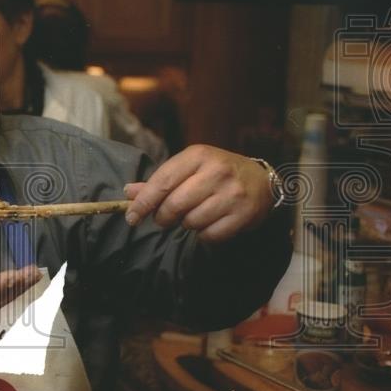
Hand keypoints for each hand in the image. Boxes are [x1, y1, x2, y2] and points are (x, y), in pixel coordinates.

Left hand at [123, 144, 272, 243]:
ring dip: (186, 224)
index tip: (132, 216)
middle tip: (164, 218)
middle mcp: (216, 172)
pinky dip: (204, 235)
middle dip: (163, 217)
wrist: (261, 180)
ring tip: (193, 215)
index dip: (143, 202)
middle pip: (175, 205)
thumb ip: (160, 180)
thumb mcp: (189, 167)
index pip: (162, 181)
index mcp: (198, 155)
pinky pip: (210, 235)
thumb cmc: (217, 172)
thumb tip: (129, 192)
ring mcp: (232, 194)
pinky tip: (209, 223)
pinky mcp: (244, 214)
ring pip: (191, 221)